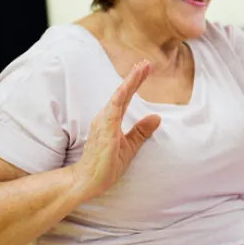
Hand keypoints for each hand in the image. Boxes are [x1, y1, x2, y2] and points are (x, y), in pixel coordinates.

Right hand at [72, 61, 160, 200]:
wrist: (86, 182)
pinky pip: (113, 110)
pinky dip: (121, 96)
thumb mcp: (130, 147)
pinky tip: (128, 86)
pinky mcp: (105, 130)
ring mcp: (104, 123)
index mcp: (111, 121)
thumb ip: (141, 132)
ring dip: (130, 81)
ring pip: (118, 96)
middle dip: (134, 76)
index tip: (145, 69)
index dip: (135, 82)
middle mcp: (106, 118)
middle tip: (146, 62)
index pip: (125, 98)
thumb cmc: (104, 166)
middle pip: (122, 92)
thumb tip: (157, 117)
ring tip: (141, 68)